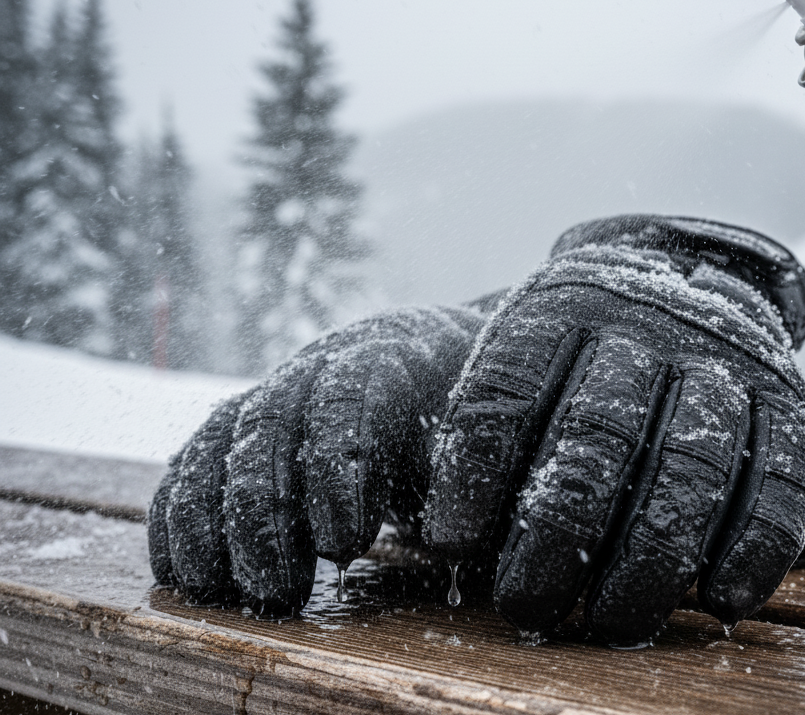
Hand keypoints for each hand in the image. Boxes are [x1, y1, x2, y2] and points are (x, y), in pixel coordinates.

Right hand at [148, 305, 485, 616]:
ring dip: (211, 518)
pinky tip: (183, 568)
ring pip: (222, 438)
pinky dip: (179, 510)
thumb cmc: (467, 409)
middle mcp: (321, 364)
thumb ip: (464, 465)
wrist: (437, 360)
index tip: (343, 544)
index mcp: (389, 355)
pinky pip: (196, 456)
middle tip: (278, 588)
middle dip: (264, 511)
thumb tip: (445, 535)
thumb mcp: (484, 426)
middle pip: (270, 421)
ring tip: (226, 589)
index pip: (347, 396)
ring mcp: (277, 389)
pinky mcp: (246, 422)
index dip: (335, 469)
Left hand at [424, 215, 804, 646]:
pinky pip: (778, 481)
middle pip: (594, 434)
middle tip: (524, 605)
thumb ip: (489, 426)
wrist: (694, 285)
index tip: (443, 541)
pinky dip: (747, 548)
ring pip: (688, 464)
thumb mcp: (525, 359)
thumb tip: (439, 542)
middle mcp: (643, 323)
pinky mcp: (791, 405)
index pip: (503, 386)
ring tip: (608, 625)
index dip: (472, 468)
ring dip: (647, 558)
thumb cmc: (582, 356)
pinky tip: (716, 603)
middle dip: (555, 533)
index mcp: (557, 307)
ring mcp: (723, 360)